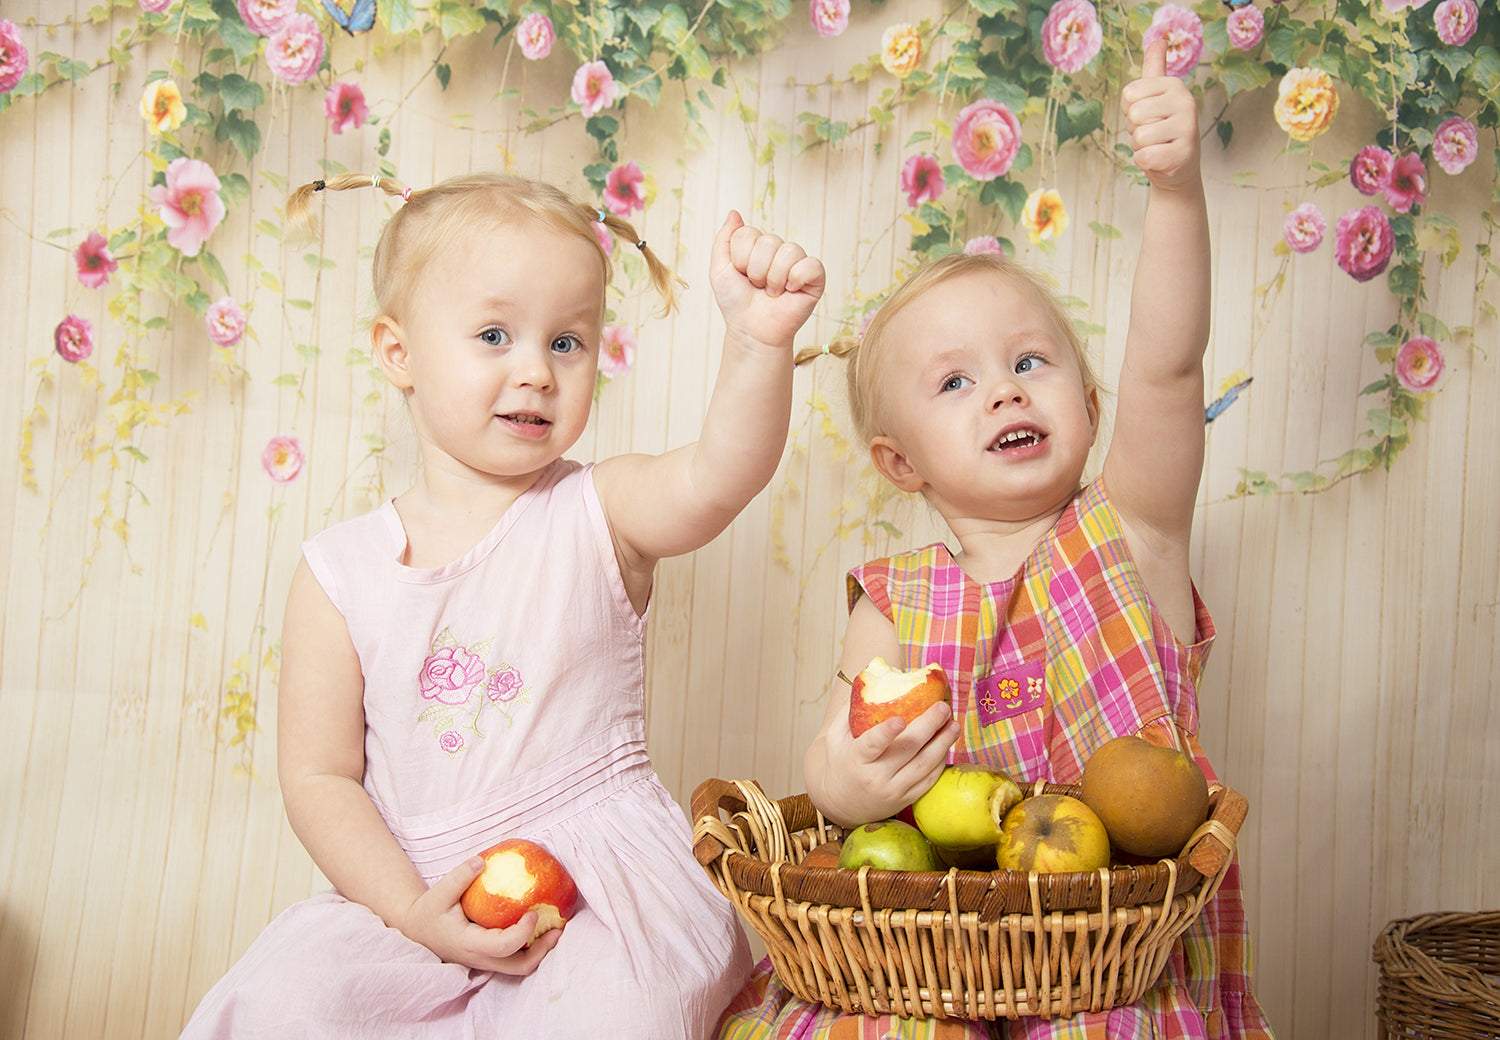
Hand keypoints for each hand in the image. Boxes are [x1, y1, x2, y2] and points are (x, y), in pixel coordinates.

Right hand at [397, 856, 562, 973]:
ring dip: (540, 950)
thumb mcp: (438, 894)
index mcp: (469, 944)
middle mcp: (480, 958)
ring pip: (519, 966)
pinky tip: (539, 925)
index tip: (534, 912)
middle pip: (519, 966)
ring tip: (556, 927)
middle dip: (543, 949)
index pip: (502, 947)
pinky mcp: (489, 957)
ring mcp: (485, 961)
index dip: (522, 932)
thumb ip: (458, 878)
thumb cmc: (428, 912)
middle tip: (559, 926)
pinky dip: (530, 946)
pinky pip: (514, 958)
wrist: (416, 931)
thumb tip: (481, 862)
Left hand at [710, 210, 825, 354]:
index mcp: (758, 246)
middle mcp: (779, 250)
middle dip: (756, 270)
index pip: (748, 233)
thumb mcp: (719, 270)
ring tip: (772, 292)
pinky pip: (810, 265)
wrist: (751, 330)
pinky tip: (790, 291)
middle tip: (758, 287)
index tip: (741, 275)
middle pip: (767, 242)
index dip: (740, 258)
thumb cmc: (737, 303)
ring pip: (788, 252)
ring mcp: (798, 263)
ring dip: (774, 278)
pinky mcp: (815, 278)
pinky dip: (796, 279)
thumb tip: (734, 213)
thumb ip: (724, 240)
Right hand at [817, 700, 958, 825]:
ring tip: (954, 724)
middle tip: (943, 707)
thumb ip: (850, 709)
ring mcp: (893, 790)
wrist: (841, 803)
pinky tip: (947, 744)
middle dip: (929, 726)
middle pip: (907, 750)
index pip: (872, 745)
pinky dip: (941, 761)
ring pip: (924, 765)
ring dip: (943, 743)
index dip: (886, 733)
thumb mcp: (836, 736)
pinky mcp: (906, 799)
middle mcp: (875, 777)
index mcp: (856, 759)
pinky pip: (929, 779)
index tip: (900, 719)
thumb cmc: (841, 761)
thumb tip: (870, 678)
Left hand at [1121, 38, 1200, 192]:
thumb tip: (1159, 40)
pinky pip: (1144, 157)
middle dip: (1135, 129)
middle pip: (1134, 115)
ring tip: (1158, 145)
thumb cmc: (1162, 128)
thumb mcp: (1157, 96)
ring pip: (1139, 137)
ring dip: (1141, 146)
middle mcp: (1186, 102)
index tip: (1147, 115)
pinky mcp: (1182, 154)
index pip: (1129, 94)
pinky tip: (1161, 158)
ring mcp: (1188, 129)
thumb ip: (1154, 68)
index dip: (1130, 110)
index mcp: (1175, 85)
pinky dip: (1145, 162)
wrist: (1179, 166)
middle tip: (1152, 134)